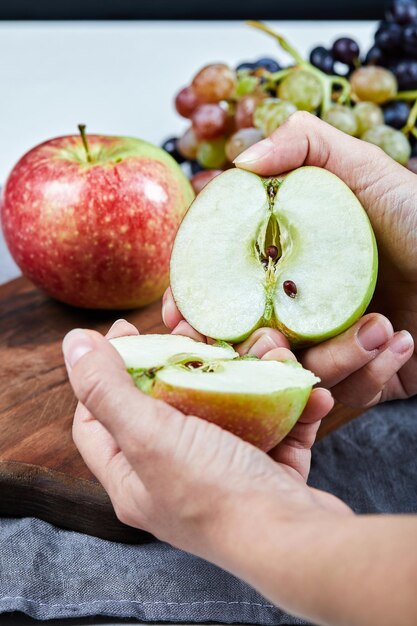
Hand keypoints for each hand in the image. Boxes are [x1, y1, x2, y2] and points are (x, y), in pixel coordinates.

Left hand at [64, 320, 346, 555]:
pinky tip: (310, 393)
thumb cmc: (215, 493)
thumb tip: (73, 343)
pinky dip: (291, 406)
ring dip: (253, 373)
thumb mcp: (149, 437)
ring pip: (230, 407)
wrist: (296, 542)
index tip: (128, 330)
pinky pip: (276, 427)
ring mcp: (222, 474)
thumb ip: (107, 390)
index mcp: (133, 476)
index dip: (104, 371)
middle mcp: (173, 477)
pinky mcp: (266, 473)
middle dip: (189, 359)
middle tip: (206, 330)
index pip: (97, 418)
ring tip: (273, 351)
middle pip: (170, 402)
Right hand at [164, 112, 415, 407]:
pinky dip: (369, 374)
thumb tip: (238, 161)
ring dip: (334, 359)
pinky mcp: (357, 384)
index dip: (194, 304)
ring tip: (377, 328)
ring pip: (297, 378)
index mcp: (285, 269)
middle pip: (247, 346)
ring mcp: (327, 351)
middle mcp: (297, 312)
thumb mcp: (369, 170)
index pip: (221, 290)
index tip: (180, 314)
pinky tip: (399, 341)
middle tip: (270, 343)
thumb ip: (305, 146)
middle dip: (250, 352)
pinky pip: (342, 400)